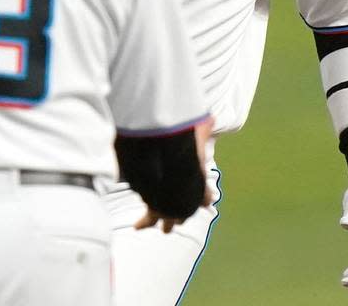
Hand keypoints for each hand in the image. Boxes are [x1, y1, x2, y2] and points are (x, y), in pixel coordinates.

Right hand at [134, 117, 214, 232]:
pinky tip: (136, 227)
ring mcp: (172, 207)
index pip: (205, 195)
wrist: (169, 170)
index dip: (205, 197)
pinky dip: (143, 222)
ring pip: (170, 220)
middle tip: (181, 220)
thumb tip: (211, 118)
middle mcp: (187, 197)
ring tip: (165, 229)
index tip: (207, 200)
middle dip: (184, 214)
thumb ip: (203, 127)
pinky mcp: (155, 209)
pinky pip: (148, 218)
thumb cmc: (185, 150)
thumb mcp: (197, 133)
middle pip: (187, 211)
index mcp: (198, 180)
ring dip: (167, 223)